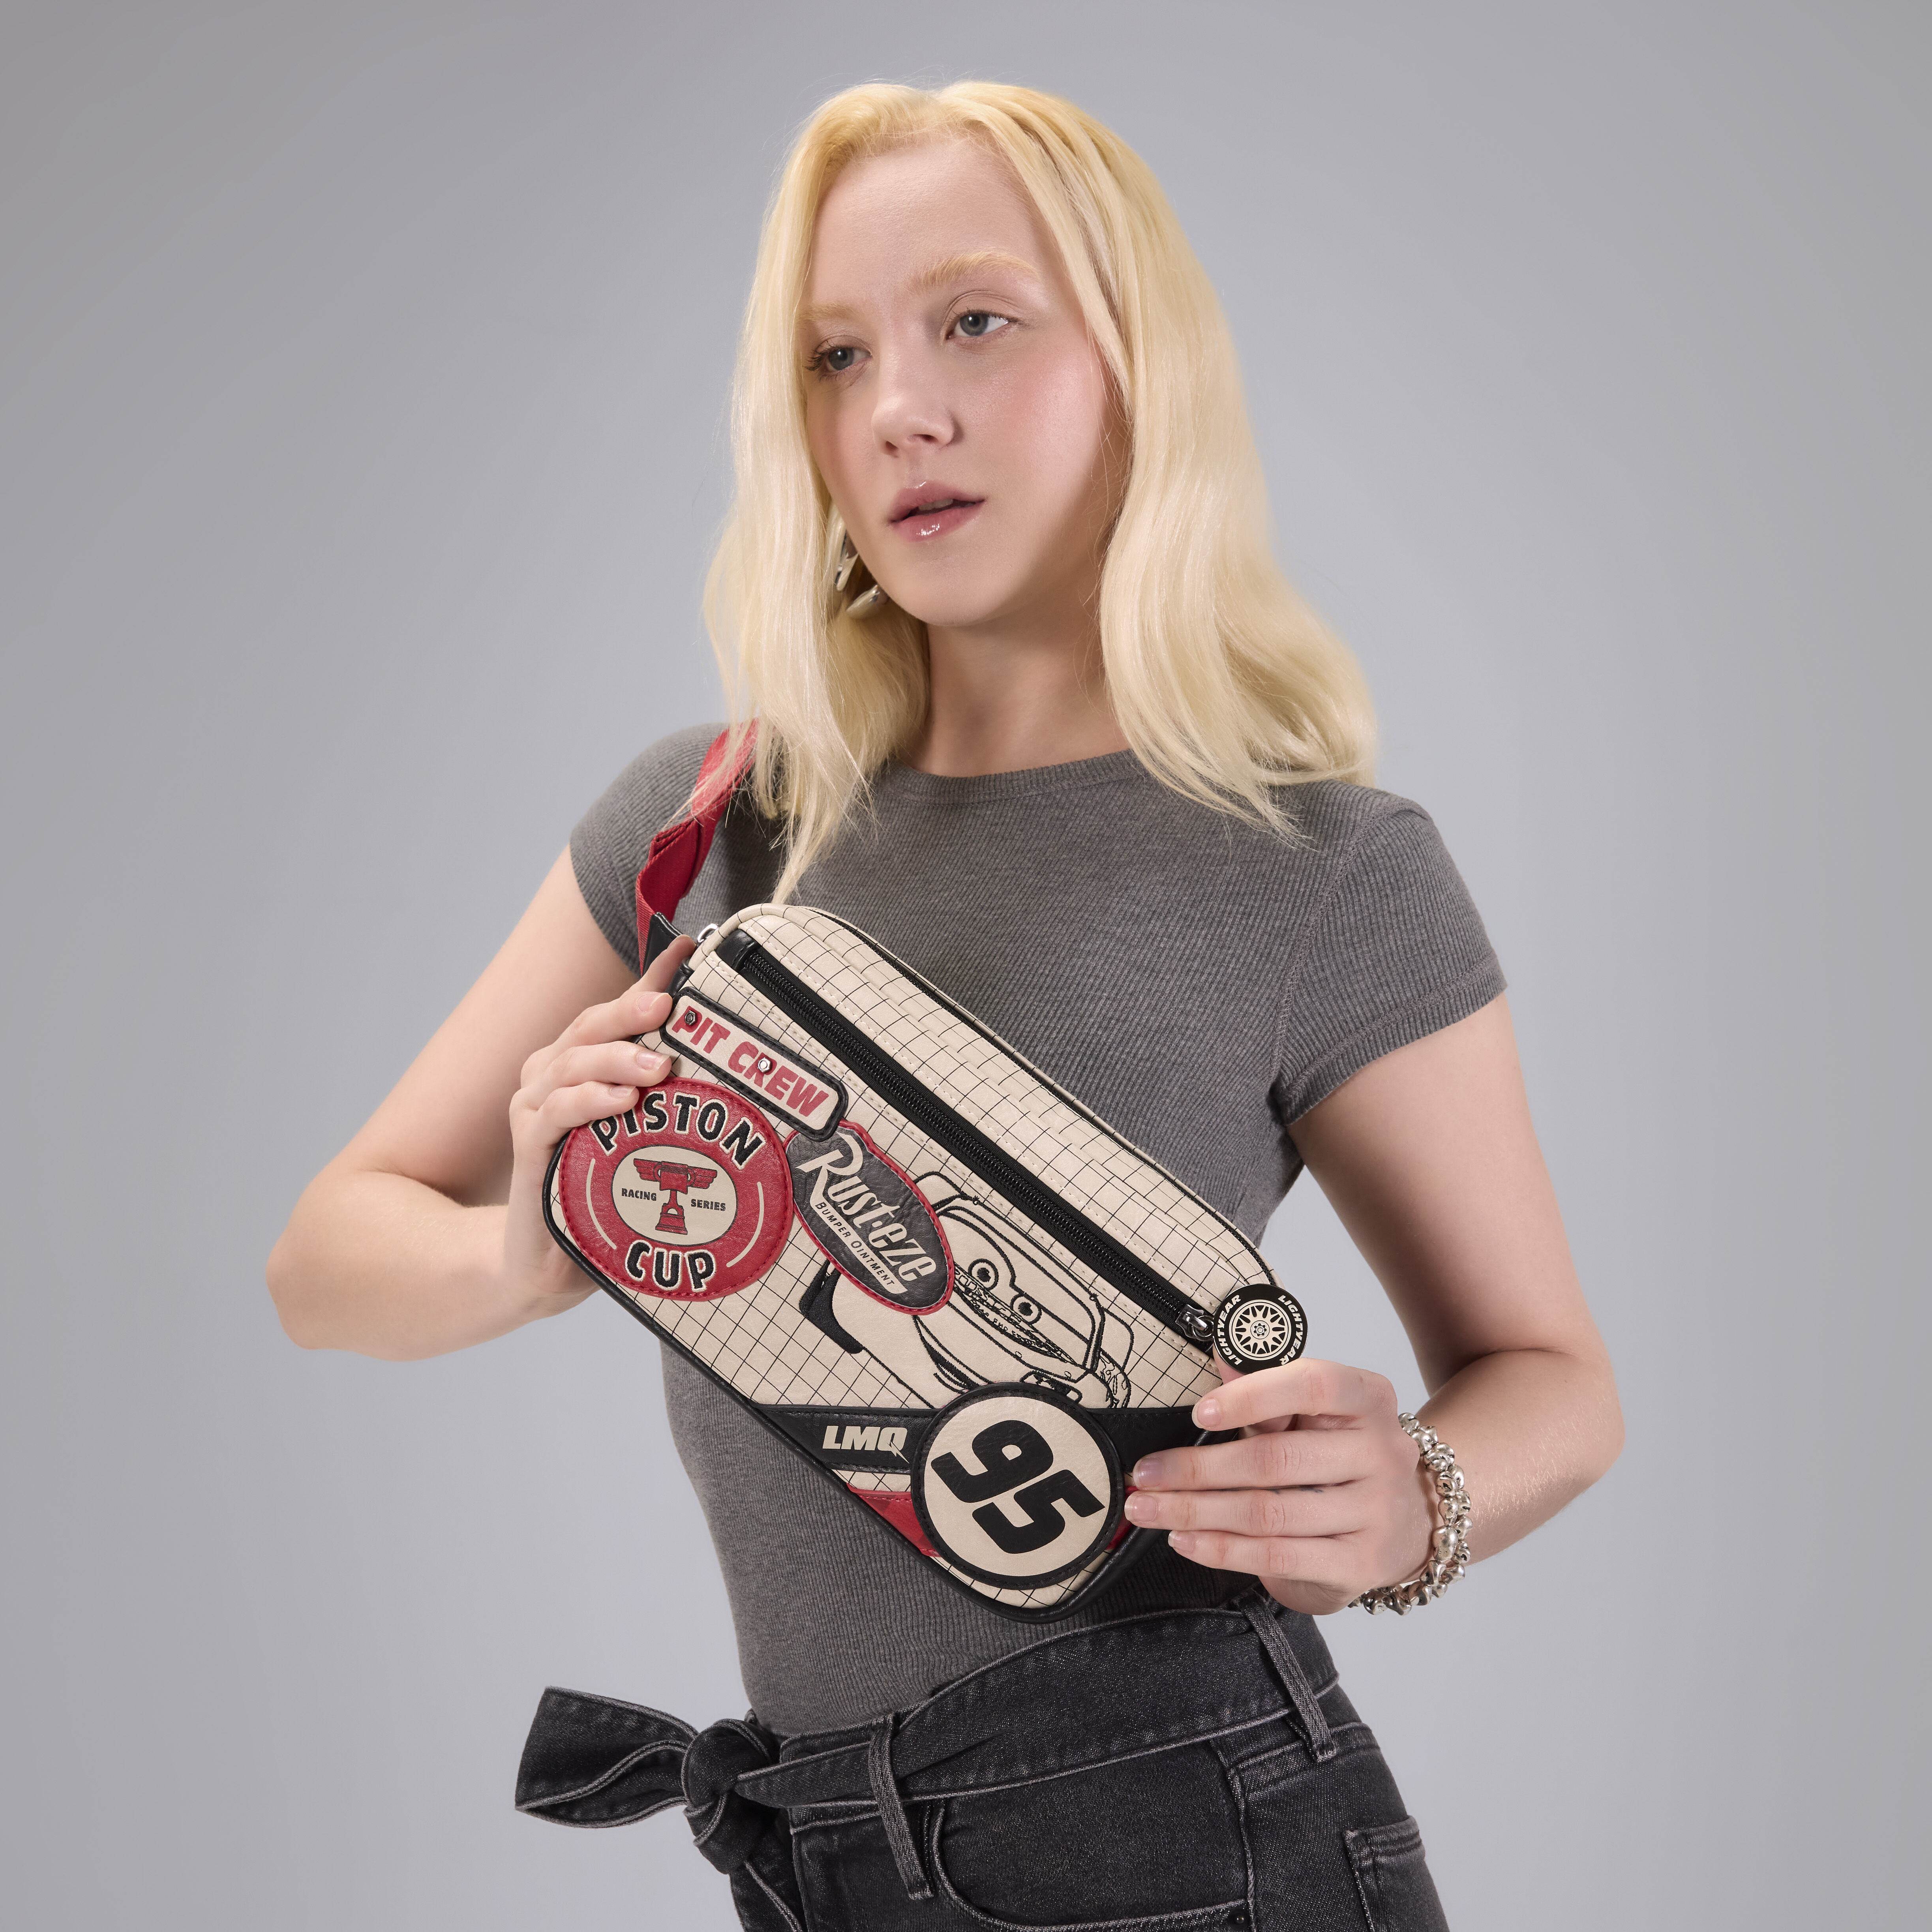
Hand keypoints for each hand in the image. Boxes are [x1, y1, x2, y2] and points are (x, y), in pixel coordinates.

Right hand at [501, 933, 695, 1310]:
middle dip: (630, 1011)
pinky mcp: (530, 1151)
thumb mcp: (643, 1133)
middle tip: (669, 1006)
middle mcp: (550, 1077)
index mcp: (577, 1063)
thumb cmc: (604, 1189)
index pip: (614, 1011)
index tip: (687, 950)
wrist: (549, 1264)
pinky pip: (555, 1115)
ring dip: (615, 1058)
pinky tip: (621, 1103)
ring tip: (658, 1065)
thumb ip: (665, 1088)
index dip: (649, 978)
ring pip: (571, 1064)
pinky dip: (587, 1102)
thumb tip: (718, 1052)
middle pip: (590, 1028)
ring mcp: (534, 1111)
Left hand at [1122, 1358, 1436, 1613]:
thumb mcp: (1318, 1413)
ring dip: (1196, 1512)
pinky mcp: (1361, 1562)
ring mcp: (1376, 1511)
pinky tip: (1185, 1540)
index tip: (1199, 1411)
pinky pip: (1278, 1556)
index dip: (1252, 1396)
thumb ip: (1268, 1387)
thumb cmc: (1346, 1454)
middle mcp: (1381, 1451)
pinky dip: (1222, 1549)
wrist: (1415, 1518)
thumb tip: (1221, 1354)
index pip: (1312, 1385)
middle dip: (1197, 1468)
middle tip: (1146, 1473)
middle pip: (1275, 1459)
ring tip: (1149, 1508)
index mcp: (1369, 1398)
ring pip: (1269, 1512)